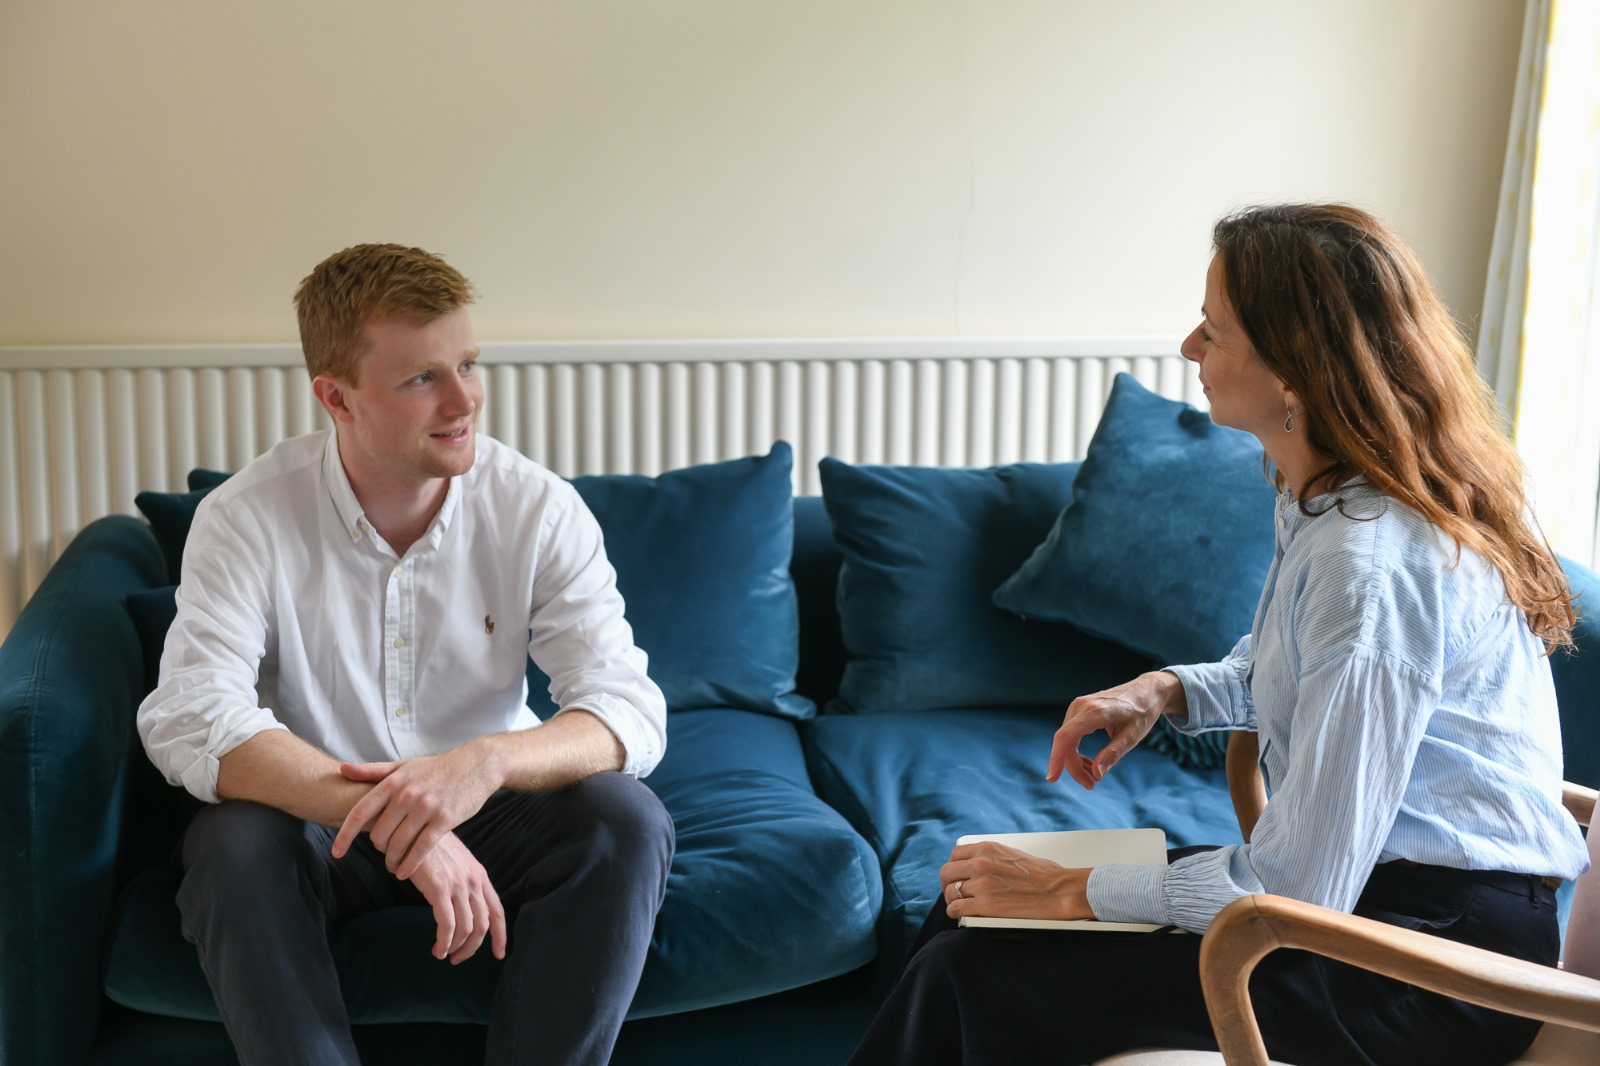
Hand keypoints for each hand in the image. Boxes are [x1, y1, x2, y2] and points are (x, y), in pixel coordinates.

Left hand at [331, 742, 499, 879]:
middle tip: (383, 854)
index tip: (335, 853)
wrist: (477, 765)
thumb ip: (373, 771)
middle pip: (379, 833)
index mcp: (393, 781)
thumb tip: (342, 768)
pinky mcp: (445, 819)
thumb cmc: (437, 768)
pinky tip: (405, 872)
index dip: (344, 834)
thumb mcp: (404, 766)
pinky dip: (411, 864)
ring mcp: (426, 807)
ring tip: (393, 867)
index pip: (360, 812)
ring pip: (399, 843)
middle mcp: (407, 794)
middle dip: (378, 848)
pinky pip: (422, 848)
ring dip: (393, 860)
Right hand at [408, 831, 507, 963]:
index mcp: (479, 875)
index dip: (500, 935)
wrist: (410, 829)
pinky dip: (444, 941)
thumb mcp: (454, 863)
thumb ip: (462, 882)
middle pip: (483, 924)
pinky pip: (448, 925)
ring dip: (456, 947)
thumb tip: (462, 909)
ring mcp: (458, 885)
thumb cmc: (428, 848)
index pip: (497, 910)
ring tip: (443, 954)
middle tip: (458, 959)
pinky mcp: (439, 889)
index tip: (499, 953)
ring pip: (467, 928)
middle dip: (473, 947)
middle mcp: (474, 881)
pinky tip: (437, 949)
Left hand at [939, 841, 1092, 920]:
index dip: (953, 867)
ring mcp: (982, 885)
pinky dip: (955, 913)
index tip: (955, 875)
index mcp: (988, 848)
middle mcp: (981, 864)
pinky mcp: (985, 906)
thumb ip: (992, 858)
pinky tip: (960, 915)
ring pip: (950, 893)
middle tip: (953, 892)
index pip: (955, 855)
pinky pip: (957, 910)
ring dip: (952, 901)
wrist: (1060, 891)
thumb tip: (977, 866)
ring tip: (958, 906)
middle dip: (947, 884)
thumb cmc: (1044, 875)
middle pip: (947, 873)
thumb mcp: (1013, 854)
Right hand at [1046, 671, 1184, 789]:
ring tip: (1093, 775)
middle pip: (1065, 742)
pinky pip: (1070, 733)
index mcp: (1096, 712)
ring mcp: (1078, 706)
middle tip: (1091, 785)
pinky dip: (1075, 750)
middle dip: (1074, 767)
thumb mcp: (1133, 736)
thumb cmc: (1143, 712)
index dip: (1056, 758)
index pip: (1066, 737)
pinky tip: (1089, 762)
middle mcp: (1081, 706)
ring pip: (1065, 740)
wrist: (1147, 690)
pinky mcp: (1079, 709)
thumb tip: (1095, 774)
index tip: (1053, 779)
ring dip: (1074, 760)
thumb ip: (1113, 754)